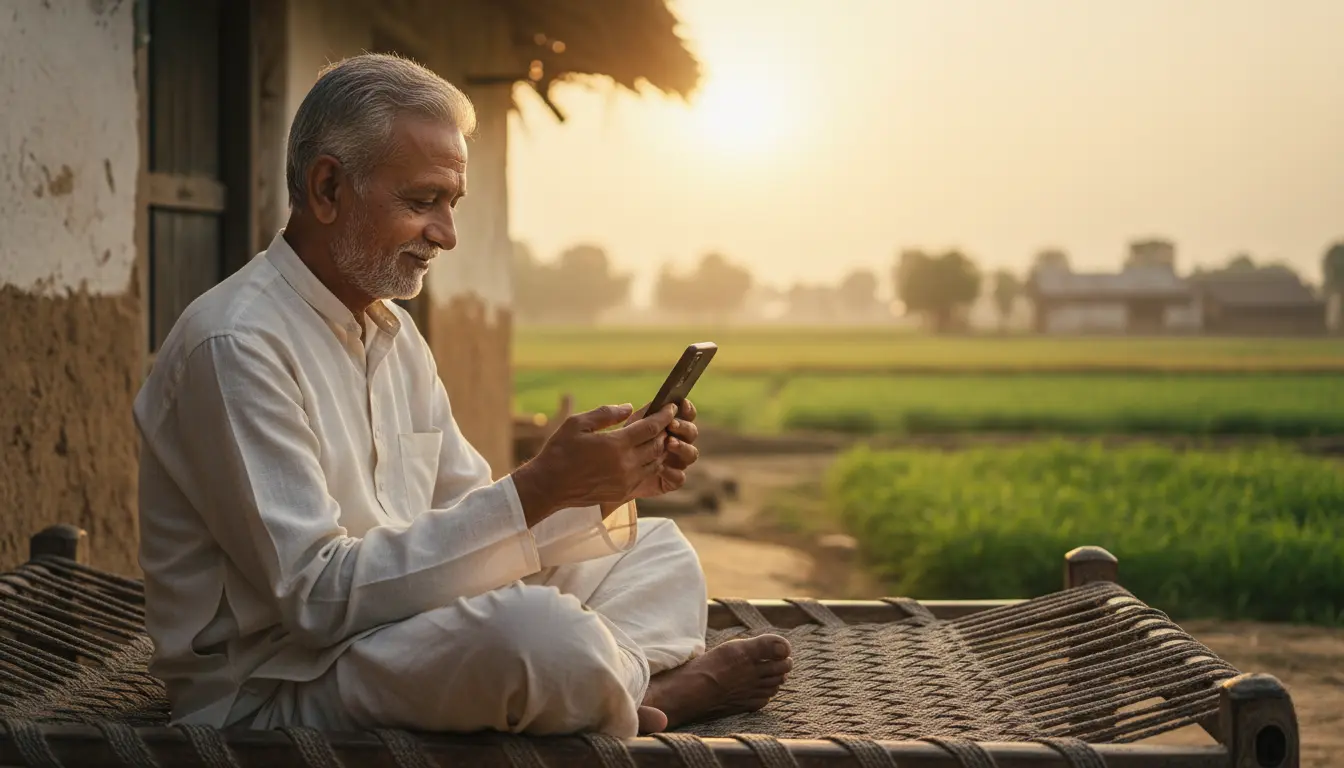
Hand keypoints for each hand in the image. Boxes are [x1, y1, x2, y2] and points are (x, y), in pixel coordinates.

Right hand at [511, 403, 676, 526]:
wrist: (549, 486)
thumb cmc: (559, 451)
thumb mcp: (577, 423)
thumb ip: (605, 413)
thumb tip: (629, 407)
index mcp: (616, 444)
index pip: (650, 428)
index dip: (663, 416)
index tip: (671, 407)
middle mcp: (625, 464)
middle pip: (658, 445)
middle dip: (664, 432)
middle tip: (666, 421)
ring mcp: (626, 481)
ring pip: (655, 462)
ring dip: (659, 449)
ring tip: (658, 437)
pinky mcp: (623, 492)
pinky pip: (645, 476)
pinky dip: (650, 464)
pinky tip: (645, 456)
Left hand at [624, 398, 699, 498]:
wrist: (613, 474)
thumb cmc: (621, 444)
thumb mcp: (628, 428)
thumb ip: (640, 416)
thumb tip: (647, 404)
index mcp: (671, 426)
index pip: (686, 414)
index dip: (687, 409)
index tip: (681, 404)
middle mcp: (678, 443)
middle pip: (692, 432)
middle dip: (684, 427)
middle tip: (672, 424)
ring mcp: (676, 462)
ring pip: (691, 454)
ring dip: (683, 447)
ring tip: (669, 443)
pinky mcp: (670, 481)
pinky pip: (679, 478)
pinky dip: (673, 473)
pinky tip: (661, 469)